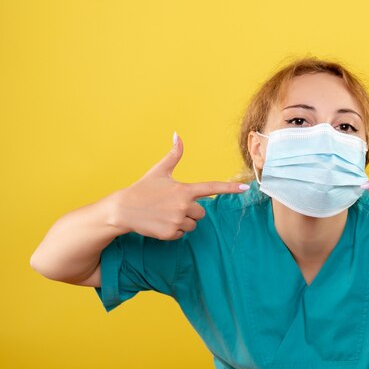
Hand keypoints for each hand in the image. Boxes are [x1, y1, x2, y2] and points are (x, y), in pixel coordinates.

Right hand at [110, 133, 248, 239]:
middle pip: (202, 212)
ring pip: (192, 225)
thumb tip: (177, 134)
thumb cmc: (143, 189)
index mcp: (184, 189)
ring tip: (164, 214)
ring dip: (182, 222)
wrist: (122, 209)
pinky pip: (182, 234)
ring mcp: (177, 220)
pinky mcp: (170, 233)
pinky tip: (160, 223)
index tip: (246, 188)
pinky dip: (173, 231)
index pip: (212, 187)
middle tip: (172, 206)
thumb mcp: (159, 171)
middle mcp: (183, 205)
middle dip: (190, 211)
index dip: (230, 188)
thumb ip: (173, 155)